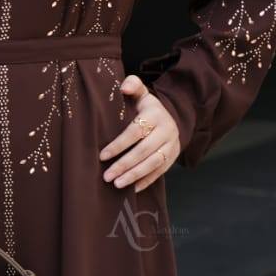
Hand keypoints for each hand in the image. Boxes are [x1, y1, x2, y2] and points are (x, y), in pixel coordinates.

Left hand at [100, 76, 180, 191]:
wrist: (172, 116)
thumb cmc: (145, 107)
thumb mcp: (141, 94)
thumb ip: (132, 86)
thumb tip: (123, 86)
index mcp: (155, 115)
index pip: (135, 132)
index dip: (119, 145)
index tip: (102, 156)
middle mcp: (166, 131)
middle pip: (144, 151)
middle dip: (124, 165)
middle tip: (106, 176)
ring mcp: (172, 145)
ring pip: (153, 163)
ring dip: (134, 176)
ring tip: (117, 185)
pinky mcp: (173, 157)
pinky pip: (160, 171)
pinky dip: (146, 181)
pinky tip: (132, 189)